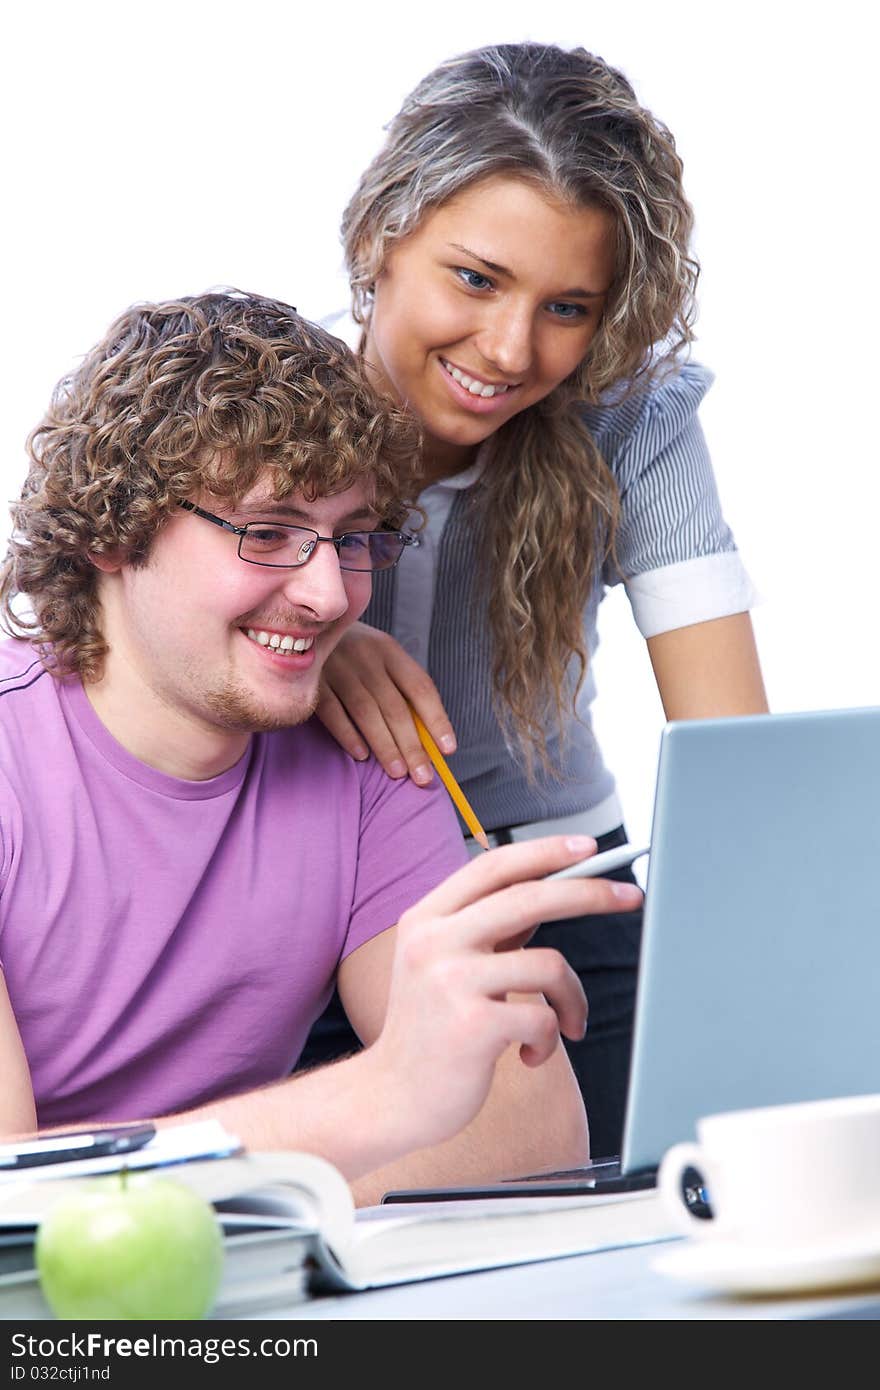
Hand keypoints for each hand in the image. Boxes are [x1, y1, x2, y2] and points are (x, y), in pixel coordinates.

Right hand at [315, 623, 454, 784]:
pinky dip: (348, 735)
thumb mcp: (375, 657)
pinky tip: (361, 755)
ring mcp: (337, 665)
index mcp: (388, 650)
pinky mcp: (311, 679)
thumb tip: (425, 736)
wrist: (291, 627)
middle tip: (423, 777)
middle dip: (412, 746)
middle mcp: (366, 655)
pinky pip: (333, 712)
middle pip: (395, 707)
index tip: (448, 749)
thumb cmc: (347, 652)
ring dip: (385, 746)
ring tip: (398, 772)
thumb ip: (396, 688)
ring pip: (367, 712)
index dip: (437, 720)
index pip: (421, 687)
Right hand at [369, 836, 643, 1151]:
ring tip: (568, 1023)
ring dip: (573, 998)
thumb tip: (550, 889)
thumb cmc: (431, 1030)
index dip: (544, 851)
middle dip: (590, 893)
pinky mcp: (472, 1027)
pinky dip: (550, 1040)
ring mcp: (450, 983)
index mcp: (425, 919)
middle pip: (529, 898)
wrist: (391, 1098)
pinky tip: (529, 1056)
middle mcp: (433, 942)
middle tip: (630, 896)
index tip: (588, 847)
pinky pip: (543, 1019)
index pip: (492, 867)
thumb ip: (486, 927)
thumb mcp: (443, 964)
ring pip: (548, 965)